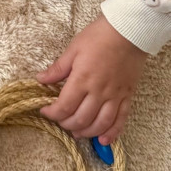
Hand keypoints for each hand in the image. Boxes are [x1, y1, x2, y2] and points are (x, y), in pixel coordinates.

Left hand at [36, 15, 146, 143]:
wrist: (130, 30)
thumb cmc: (100, 36)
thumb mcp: (73, 48)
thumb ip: (58, 69)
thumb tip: (40, 80)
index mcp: (82, 79)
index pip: (64, 107)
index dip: (52, 113)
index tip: (45, 111)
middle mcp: (99, 92)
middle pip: (81, 119)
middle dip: (66, 124)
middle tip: (60, 120)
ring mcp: (115, 96)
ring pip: (100, 124)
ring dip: (86, 132)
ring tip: (77, 132)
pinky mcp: (127, 96)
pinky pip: (121, 120)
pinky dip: (112, 133)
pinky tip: (103, 140)